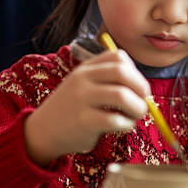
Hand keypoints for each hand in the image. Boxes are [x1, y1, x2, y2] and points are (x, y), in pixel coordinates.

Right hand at [23, 50, 149, 166]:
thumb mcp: (84, 85)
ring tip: (136, 115)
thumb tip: (144, 91)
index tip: (137, 87)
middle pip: (123, 72)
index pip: (119, 57)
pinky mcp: (83, 121)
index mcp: (86, 68)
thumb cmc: (72, 109)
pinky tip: (123, 126)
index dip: (135, 72)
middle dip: (141, 88)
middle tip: (143, 103)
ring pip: (121, 95)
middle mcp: (83, 79)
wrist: (43, 130)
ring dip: (138, 107)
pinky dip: (127, 124)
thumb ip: (108, 81)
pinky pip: (115, 119)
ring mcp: (82, 99)